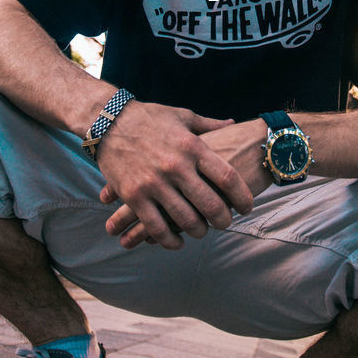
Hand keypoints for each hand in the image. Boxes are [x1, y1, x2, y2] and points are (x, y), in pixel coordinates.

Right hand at [97, 102, 253, 249]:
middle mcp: (175, 166)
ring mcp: (154, 183)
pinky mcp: (134, 195)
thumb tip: (233, 122)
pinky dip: (169, 239)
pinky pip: (156, 226)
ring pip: (185, 219)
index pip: (226, 177)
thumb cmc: (150, 117)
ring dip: (198, 231)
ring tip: (202, 231)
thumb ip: (209, 125)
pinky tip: (177, 241)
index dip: (242, 196)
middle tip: (226, 223)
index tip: (248, 206)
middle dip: (223, 219)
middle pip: (210, 204)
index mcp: (192, 147)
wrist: (109, 120)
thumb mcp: (183, 116)